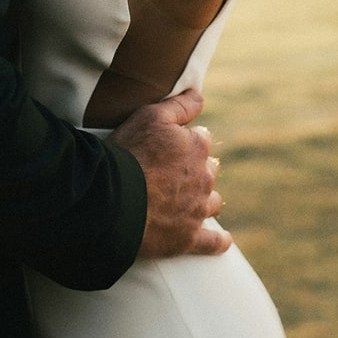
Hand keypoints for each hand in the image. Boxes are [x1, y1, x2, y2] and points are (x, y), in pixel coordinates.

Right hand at [110, 89, 231, 258]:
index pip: (201, 139)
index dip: (185, 140)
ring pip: (212, 202)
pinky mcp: (188, 238)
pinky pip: (212, 242)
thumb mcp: (150, 116)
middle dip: (197, 169)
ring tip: (193, 201)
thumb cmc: (129, 153)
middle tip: (174, 172)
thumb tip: (200, 95)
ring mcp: (198, 210)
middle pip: (208, 170)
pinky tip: (223, 241)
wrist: (114, 200)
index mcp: (197, 147)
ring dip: (205, 199)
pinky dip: (218, 242)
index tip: (169, 145)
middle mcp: (204, 178)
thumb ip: (180, 105)